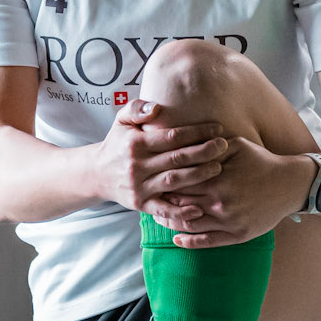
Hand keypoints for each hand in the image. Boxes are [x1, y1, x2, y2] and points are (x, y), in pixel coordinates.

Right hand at [91, 99, 228, 212]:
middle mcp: (137, 166)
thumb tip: (156, 108)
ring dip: (198, 176)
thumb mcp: (121, 121)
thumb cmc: (117, 143)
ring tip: (218, 168)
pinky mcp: (140, 205)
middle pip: (176, 159)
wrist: (97, 174)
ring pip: (174, 182)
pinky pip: (163, 210)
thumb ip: (137, 109)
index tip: (217, 129)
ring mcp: (139, 187)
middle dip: (203, 152)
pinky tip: (199, 208)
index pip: (171, 136)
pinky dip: (180, 212)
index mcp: (135, 144)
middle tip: (223, 146)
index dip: (196, 132)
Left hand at [146, 133, 311, 247]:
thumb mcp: (237, 146)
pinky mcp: (237, 235)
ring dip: (171, 223)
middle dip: (163, 203)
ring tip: (159, 219)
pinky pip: (208, 242)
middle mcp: (220, 203)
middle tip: (150, 201)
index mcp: (217, 180)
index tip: (154, 180)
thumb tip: (185, 144)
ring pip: (190, 225)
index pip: (180, 183)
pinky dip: (189, 242)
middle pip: (181, 205)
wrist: (289, 185)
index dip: (164, 182)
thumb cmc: (261, 162)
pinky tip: (177, 239)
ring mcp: (228, 222)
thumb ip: (210, 147)